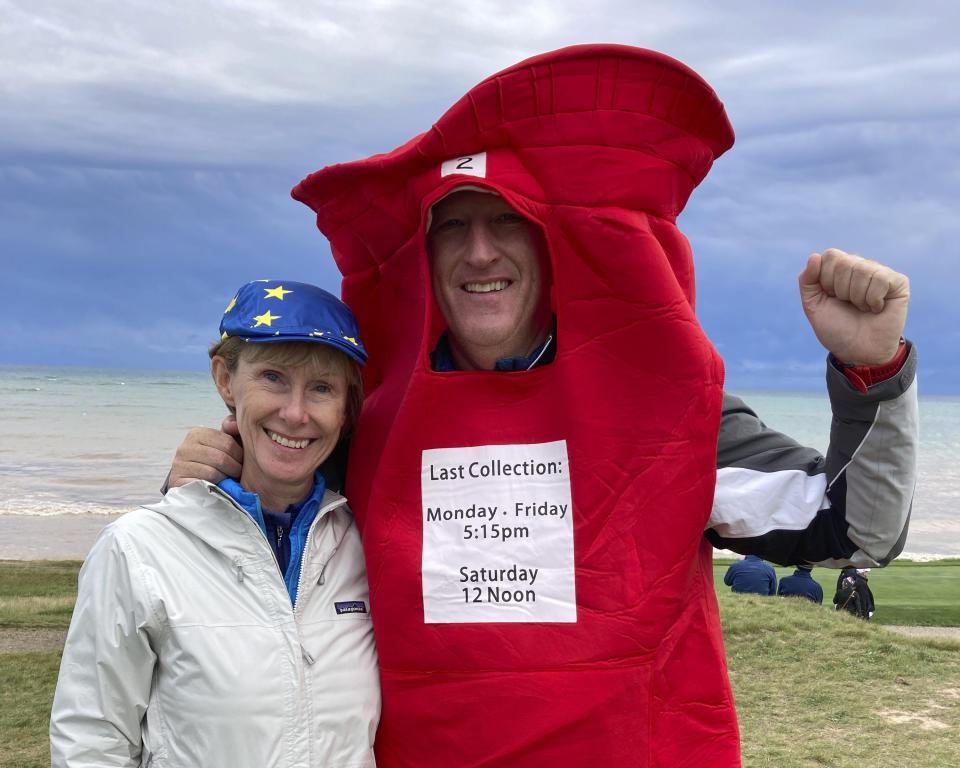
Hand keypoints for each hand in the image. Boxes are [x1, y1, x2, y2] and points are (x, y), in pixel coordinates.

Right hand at [167, 415, 242, 487]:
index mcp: (197, 434)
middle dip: (234, 468)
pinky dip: (213, 488)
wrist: (191, 482)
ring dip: (225, 479)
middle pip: (220, 458)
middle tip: (238, 474)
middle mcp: (184, 447)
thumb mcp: (222, 444)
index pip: (227, 442)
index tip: (242, 462)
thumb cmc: (213, 461)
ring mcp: (178, 465)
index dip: (239, 455)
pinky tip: (217, 487)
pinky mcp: (176, 482)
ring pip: (212, 473)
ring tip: (230, 481)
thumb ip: (232, 430)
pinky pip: (202, 485)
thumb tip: (234, 425)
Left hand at [798, 249, 908, 364]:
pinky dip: (873, 299)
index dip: (827, 280)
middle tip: (848, 305)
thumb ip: (807, 281)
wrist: (857, 351)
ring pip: (862, 270)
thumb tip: (814, 257)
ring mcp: (880, 273)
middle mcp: (860, 266)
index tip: (831, 297)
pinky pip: (881, 279)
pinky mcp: (898, 283)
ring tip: (862, 308)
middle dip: (841, 290)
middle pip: (845, 262)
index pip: (830, 256)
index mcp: (839, 269)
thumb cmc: (836, 328)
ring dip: (857, 297)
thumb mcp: (812, 305)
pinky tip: (876, 309)